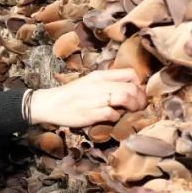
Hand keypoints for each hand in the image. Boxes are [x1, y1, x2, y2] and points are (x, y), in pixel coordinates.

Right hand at [28, 68, 145, 127]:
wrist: (50, 104)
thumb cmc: (72, 95)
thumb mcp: (90, 83)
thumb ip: (108, 84)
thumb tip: (128, 91)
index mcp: (100, 75)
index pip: (131, 73)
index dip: (139, 85)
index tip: (138, 94)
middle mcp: (100, 84)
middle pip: (132, 87)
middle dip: (140, 99)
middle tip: (139, 107)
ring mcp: (96, 98)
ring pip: (125, 97)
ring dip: (133, 107)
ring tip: (131, 112)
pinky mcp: (91, 113)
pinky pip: (112, 113)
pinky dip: (117, 117)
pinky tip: (114, 119)